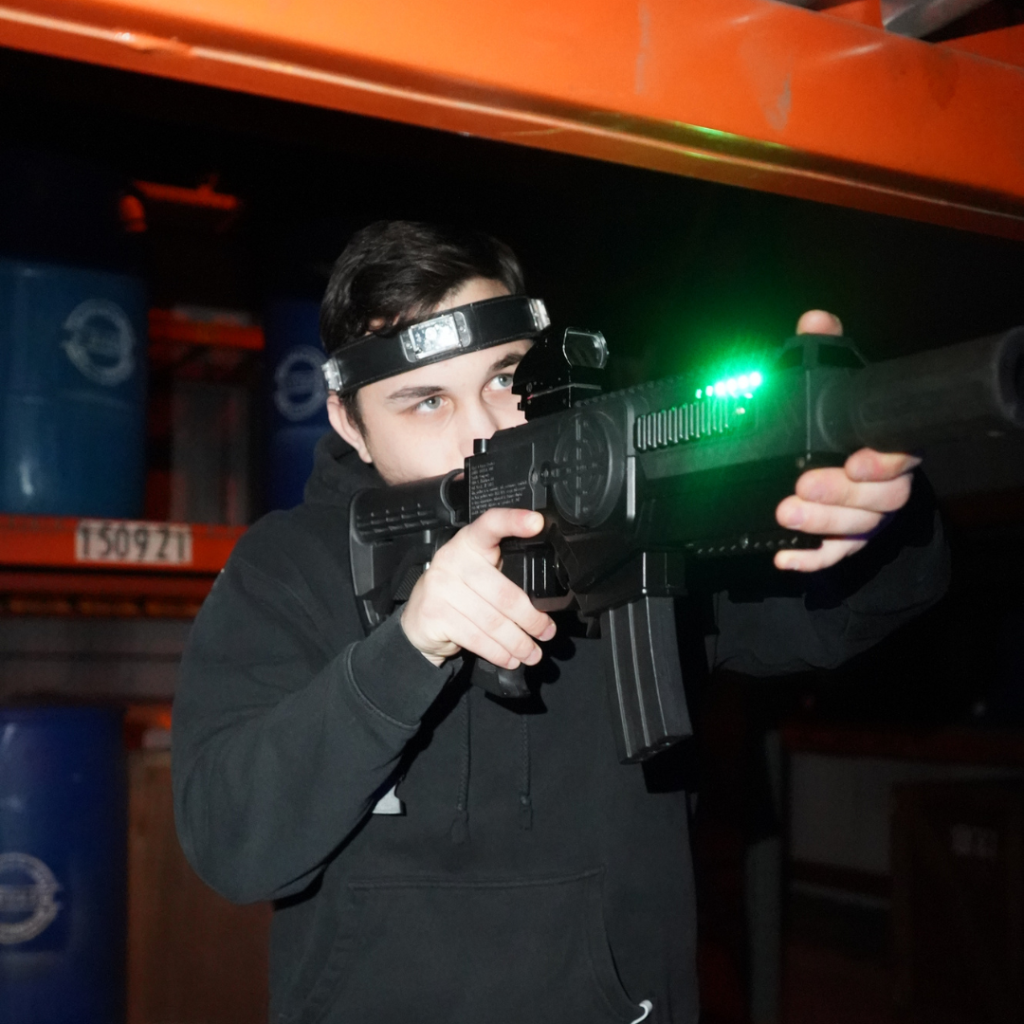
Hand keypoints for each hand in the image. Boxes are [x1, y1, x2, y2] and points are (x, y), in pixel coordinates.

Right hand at [401, 508, 556, 667]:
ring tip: (532, 652)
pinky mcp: (434, 615)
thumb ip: (504, 574)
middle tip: (547, 632)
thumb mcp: (479, 575)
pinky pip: (476, 638)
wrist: (418, 622)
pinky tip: (510, 659)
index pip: (490, 525)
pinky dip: (498, 652)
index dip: (513, 521)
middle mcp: (452, 560)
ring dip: (518, 642)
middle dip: (531, 618)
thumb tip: (544, 599)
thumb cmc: (458, 595)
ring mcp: (440, 587)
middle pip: (503, 592)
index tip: (537, 523)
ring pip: (492, 621)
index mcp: (469, 543)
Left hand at [773, 310, 919, 571]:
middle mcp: (886, 486)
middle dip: (839, 496)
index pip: (901, 455)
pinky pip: (836, 557)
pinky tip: (783, 556)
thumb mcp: (833, 384)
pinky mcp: (849, 542)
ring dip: (820, 525)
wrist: (851, 469)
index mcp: (889, 446)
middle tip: (801, 487)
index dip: (884, 462)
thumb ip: (826, 352)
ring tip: (784, 515)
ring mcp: (870, 518)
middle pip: (879, 500)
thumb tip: (815, 321)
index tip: (857, 462)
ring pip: (858, 530)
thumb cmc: (843, 427)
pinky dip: (810, 559)